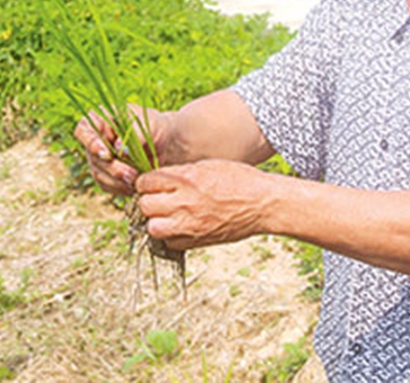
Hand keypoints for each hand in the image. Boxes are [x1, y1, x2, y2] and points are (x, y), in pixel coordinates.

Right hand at [74, 105, 168, 195]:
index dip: (90, 143)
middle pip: (92, 157)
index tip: (106, 154)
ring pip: (99, 174)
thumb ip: (136, 134)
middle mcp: (95, 139)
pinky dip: (120, 188)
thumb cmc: (157, 128)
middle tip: (131, 174)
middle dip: (112, 168)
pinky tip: (135, 186)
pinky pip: (107, 185)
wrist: (166, 145)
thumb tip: (118, 149)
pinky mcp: (106, 175)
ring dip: (116, 181)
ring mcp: (98, 159)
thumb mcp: (152, 125)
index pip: (83, 130)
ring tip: (136, 181)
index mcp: (100, 120)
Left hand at [135, 159, 272, 249]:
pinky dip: (171, 237)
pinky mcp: (197, 241)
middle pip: (145, 205)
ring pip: (153, 228)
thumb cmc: (239, 180)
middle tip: (158, 198)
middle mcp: (185, 202)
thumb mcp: (207, 165)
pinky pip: (170, 244)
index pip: (146, 181)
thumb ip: (180, 173)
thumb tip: (158, 179)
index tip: (152, 183)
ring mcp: (190, 225)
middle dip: (148, 200)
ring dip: (156, 221)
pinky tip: (180, 227)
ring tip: (167, 215)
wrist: (263, 204)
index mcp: (186, 179)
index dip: (147, 182)